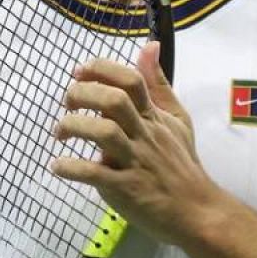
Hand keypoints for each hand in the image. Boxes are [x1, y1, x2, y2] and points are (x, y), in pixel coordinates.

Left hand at [52, 41, 218, 244]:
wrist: (198, 211)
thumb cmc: (182, 165)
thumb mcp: (177, 120)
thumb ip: (159, 85)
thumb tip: (149, 45)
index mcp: (154, 117)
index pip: (131, 81)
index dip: (102, 70)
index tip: (79, 71)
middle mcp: (145, 135)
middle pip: (115, 101)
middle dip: (84, 95)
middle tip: (67, 101)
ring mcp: (136, 162)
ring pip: (106, 134)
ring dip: (75, 127)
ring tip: (59, 132)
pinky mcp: (128, 189)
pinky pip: (97, 174)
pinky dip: (73, 168)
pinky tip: (58, 166)